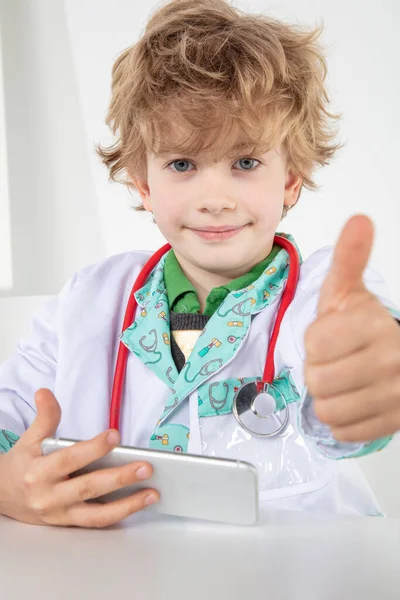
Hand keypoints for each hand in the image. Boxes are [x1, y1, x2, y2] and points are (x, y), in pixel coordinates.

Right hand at [0, 388, 159, 527]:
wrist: (2, 496)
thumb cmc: (22, 465)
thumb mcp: (29, 439)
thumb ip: (44, 417)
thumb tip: (45, 392)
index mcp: (40, 471)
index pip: (70, 459)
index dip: (93, 448)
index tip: (115, 435)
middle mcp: (51, 495)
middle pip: (88, 487)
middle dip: (120, 479)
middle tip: (146, 467)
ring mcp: (61, 513)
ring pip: (96, 513)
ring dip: (128, 505)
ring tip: (152, 493)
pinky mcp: (68, 524)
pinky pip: (96, 523)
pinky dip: (118, 515)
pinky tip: (139, 505)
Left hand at [304, 214, 399, 442]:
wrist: (395, 357)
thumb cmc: (360, 325)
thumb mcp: (347, 291)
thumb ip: (349, 258)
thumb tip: (358, 220)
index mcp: (374, 324)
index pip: (315, 345)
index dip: (315, 342)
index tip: (330, 336)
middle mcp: (391, 361)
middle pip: (318, 381)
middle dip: (318, 371)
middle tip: (335, 361)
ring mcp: (395, 396)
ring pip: (329, 410)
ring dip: (328, 397)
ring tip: (343, 380)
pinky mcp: (392, 423)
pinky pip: (345, 431)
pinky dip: (342, 419)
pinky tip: (353, 399)